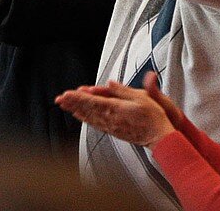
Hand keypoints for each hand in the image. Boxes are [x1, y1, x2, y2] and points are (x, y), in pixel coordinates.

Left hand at [55, 72, 176, 147]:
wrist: (159, 136)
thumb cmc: (153, 117)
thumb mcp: (142, 98)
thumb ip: (123, 90)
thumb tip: (110, 83)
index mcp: (116, 109)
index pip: (92, 101)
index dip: (78, 97)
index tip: (67, 94)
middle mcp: (111, 119)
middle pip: (87, 109)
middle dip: (72, 103)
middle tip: (59, 99)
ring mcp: (111, 126)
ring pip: (89, 117)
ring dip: (76, 110)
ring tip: (66, 106)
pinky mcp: (114, 131)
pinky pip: (95, 124)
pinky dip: (85, 119)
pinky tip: (81, 117)